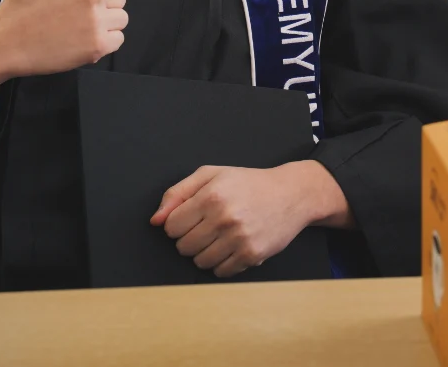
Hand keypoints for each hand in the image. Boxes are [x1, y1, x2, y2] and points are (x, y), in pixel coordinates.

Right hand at [0, 0, 126, 95]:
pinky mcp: (98, 46)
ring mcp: (97, 21)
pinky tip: (80, 39)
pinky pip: (118, 40)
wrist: (4, 41)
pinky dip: (103, 42)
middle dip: (100, 4)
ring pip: (121, 19)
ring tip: (76, 26)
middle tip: (72, 12)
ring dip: (104, 24)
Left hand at [151, 161, 351, 277]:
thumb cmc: (249, 183)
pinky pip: (221, 272)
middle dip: (191, 238)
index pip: (171, 227)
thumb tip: (156, 220)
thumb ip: (178, 193)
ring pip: (200, 262)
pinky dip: (222, 263)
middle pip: (183, 247)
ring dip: (206, 253)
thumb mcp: (212, 175)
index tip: (192, 218)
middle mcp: (224, 218)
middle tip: (209, 227)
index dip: (178, 223)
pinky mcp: (252, 255)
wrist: (292, 194)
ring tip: (221, 237)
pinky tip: (233, 246)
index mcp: (211, 195)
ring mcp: (239, 239)